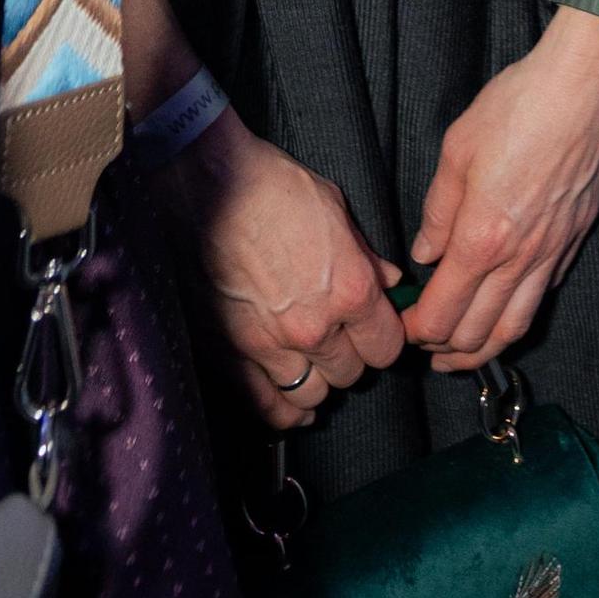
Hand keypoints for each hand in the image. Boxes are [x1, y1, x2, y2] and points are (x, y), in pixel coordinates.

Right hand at [155, 111, 402, 426]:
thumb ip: (366, 255)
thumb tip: (389, 281)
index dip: (383, 339)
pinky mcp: (231, 354)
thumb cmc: (273, 188)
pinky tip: (289, 402)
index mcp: (349, 289)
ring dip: (317, 380)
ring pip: (312, 394)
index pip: (386, 347)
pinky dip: (282, 410)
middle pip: (351, 374)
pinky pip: (266, 407)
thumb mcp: (336, 209)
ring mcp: (271, 346)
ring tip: (313, 363)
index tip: (375, 332)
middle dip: (350, 357)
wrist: (209, 187)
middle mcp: (314, 327)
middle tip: (340, 340)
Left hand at [404, 16, 598, 370]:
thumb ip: (437, 210)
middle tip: (423, 344)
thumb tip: (426, 252)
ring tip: (460, 352)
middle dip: (443, 351)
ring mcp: (552, 252)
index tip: (401, 326)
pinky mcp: (575, 239)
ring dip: (482, 350)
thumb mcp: (457, 148)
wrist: (583, 86)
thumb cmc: (518, 106)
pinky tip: (504, 305)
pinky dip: (518, 313)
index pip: (441, 314)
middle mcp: (519, 257)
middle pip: (476, 334)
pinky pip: (544, 294)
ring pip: (515, 326)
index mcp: (481, 238)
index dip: (415, 331)